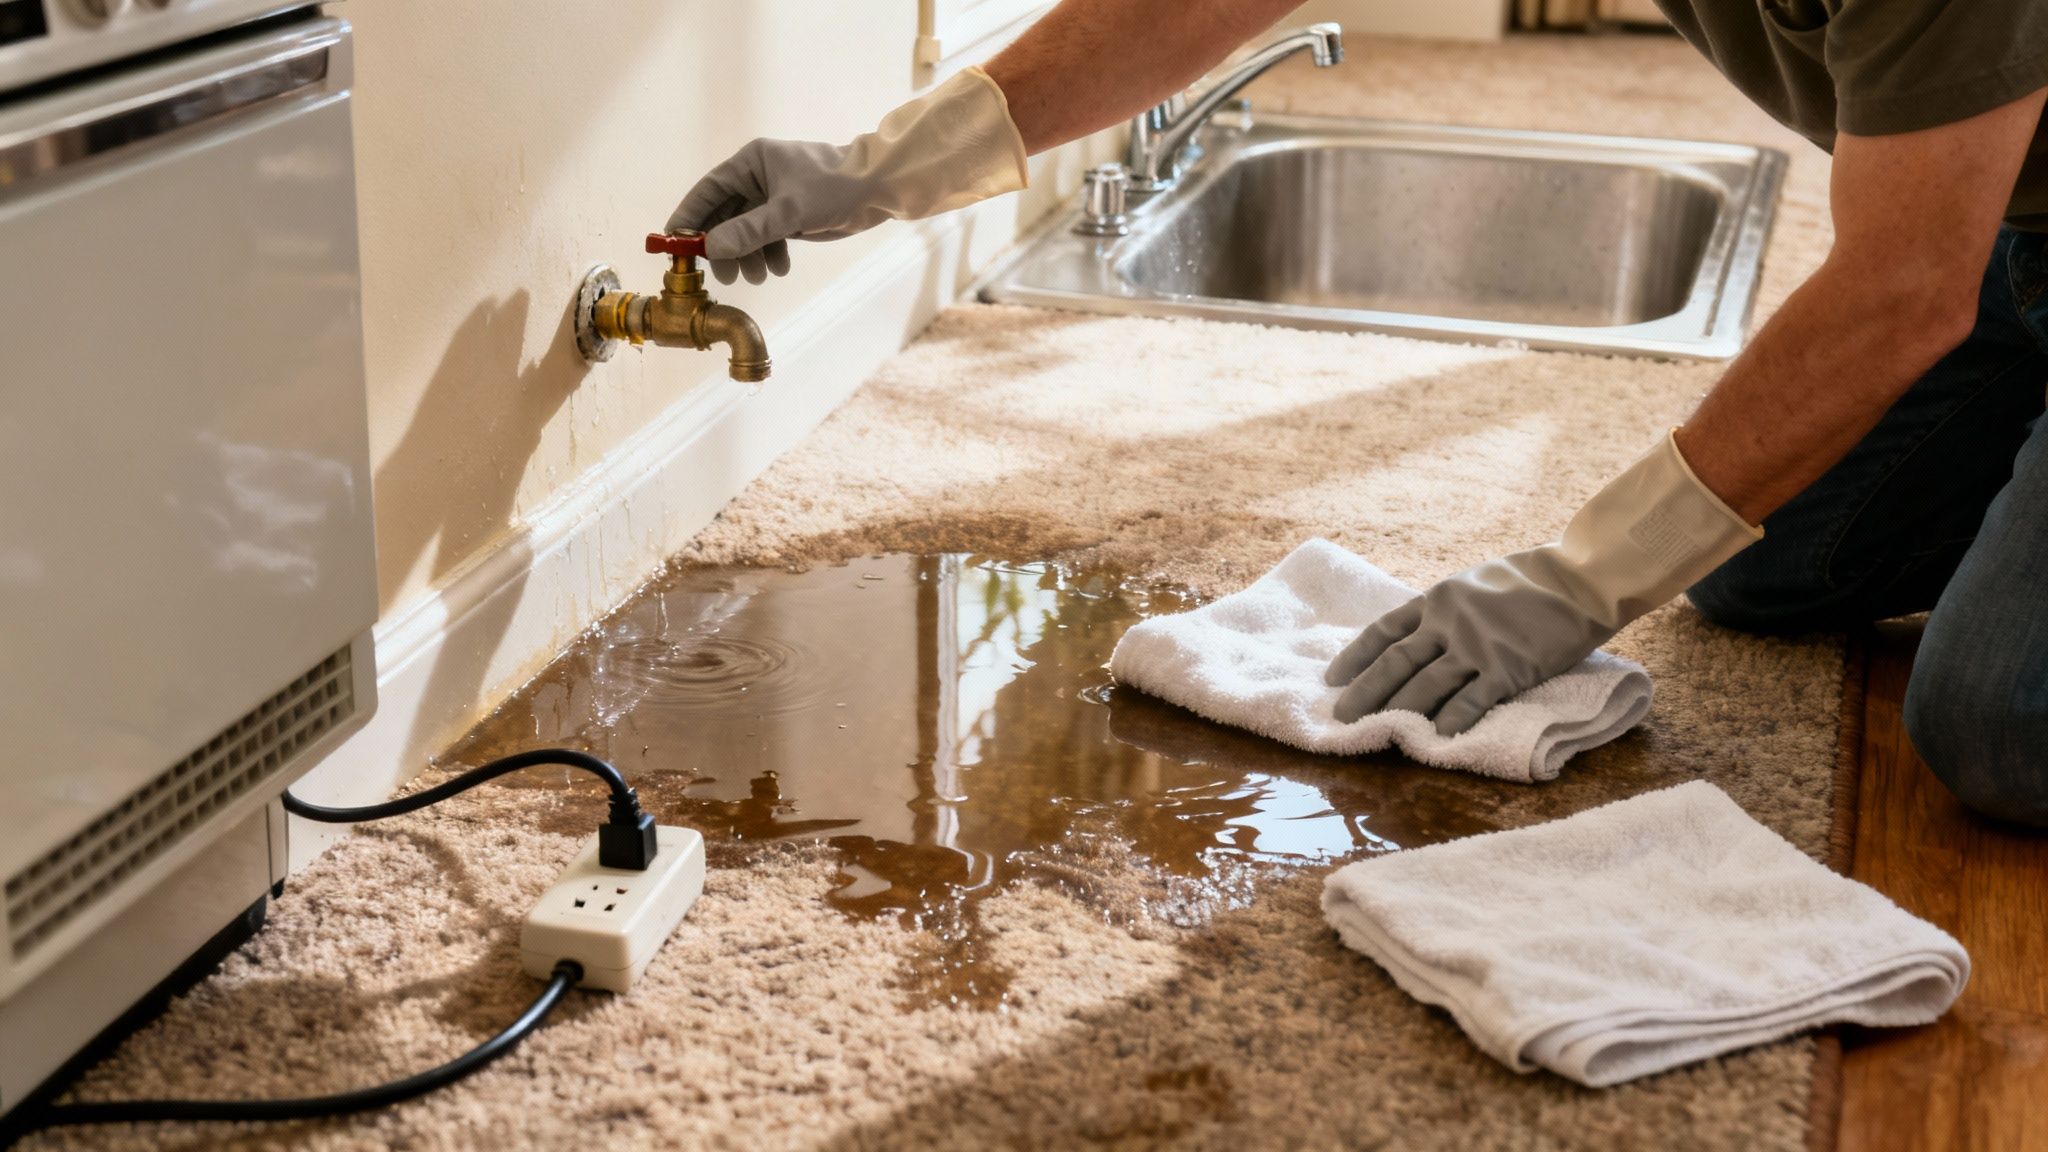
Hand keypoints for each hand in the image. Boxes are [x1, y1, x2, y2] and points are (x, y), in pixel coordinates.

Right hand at [667, 139, 858, 284]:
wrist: (877, 190)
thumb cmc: (833, 187)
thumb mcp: (788, 211)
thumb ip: (749, 231)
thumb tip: (711, 249)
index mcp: (752, 162)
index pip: (709, 190)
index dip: (690, 216)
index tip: (675, 242)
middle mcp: (758, 178)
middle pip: (725, 216)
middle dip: (724, 247)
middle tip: (725, 276)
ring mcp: (774, 198)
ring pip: (747, 232)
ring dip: (749, 256)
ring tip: (758, 277)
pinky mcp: (791, 216)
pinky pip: (768, 238)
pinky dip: (770, 255)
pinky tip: (779, 268)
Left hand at [1324, 556, 1614, 735]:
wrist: (1580, 578)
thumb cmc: (1531, 579)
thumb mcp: (1474, 584)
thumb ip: (1447, 610)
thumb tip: (1422, 638)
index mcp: (1438, 599)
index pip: (1384, 630)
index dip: (1355, 656)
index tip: (1333, 678)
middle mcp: (1449, 622)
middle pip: (1396, 663)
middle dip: (1365, 692)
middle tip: (1342, 717)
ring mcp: (1477, 645)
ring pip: (1425, 685)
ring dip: (1399, 712)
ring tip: (1379, 733)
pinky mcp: (1507, 668)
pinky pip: (1471, 700)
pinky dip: (1451, 721)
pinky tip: (1436, 737)